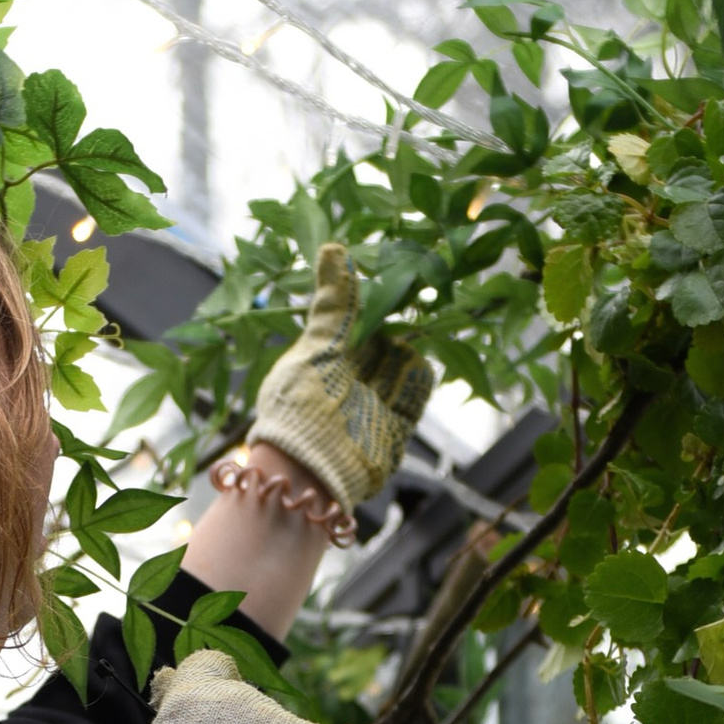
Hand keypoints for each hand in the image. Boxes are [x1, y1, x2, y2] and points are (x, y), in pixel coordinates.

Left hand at [248, 239, 435, 510]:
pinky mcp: (394, 428)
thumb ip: (333, 303)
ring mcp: (371, 404)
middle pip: (379, 342)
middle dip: (394, 322)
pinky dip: (418, 376)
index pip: (350, 322)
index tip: (390, 275)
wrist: (309, 476)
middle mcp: (346, 381)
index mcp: (320, 360)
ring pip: (398, 364)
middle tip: (416, 292)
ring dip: (409, 345)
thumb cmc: (298, 407)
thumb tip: (336, 247)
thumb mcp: (315, 347)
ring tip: (425, 318)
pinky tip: (423, 357)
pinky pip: (413, 394)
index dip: (368, 302)